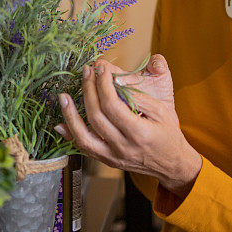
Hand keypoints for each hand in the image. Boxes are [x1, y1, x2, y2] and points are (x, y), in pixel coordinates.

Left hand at [56, 58, 201, 194]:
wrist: (171, 164)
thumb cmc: (168, 134)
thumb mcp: (162, 111)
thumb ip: (138, 97)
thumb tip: (115, 81)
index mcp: (139, 133)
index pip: (113, 105)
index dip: (103, 84)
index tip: (101, 68)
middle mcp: (124, 147)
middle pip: (97, 117)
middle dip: (89, 90)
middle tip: (86, 71)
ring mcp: (113, 156)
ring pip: (84, 137)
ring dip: (71, 115)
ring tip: (63, 97)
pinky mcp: (107, 160)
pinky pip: (84, 149)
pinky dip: (71, 135)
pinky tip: (60, 123)